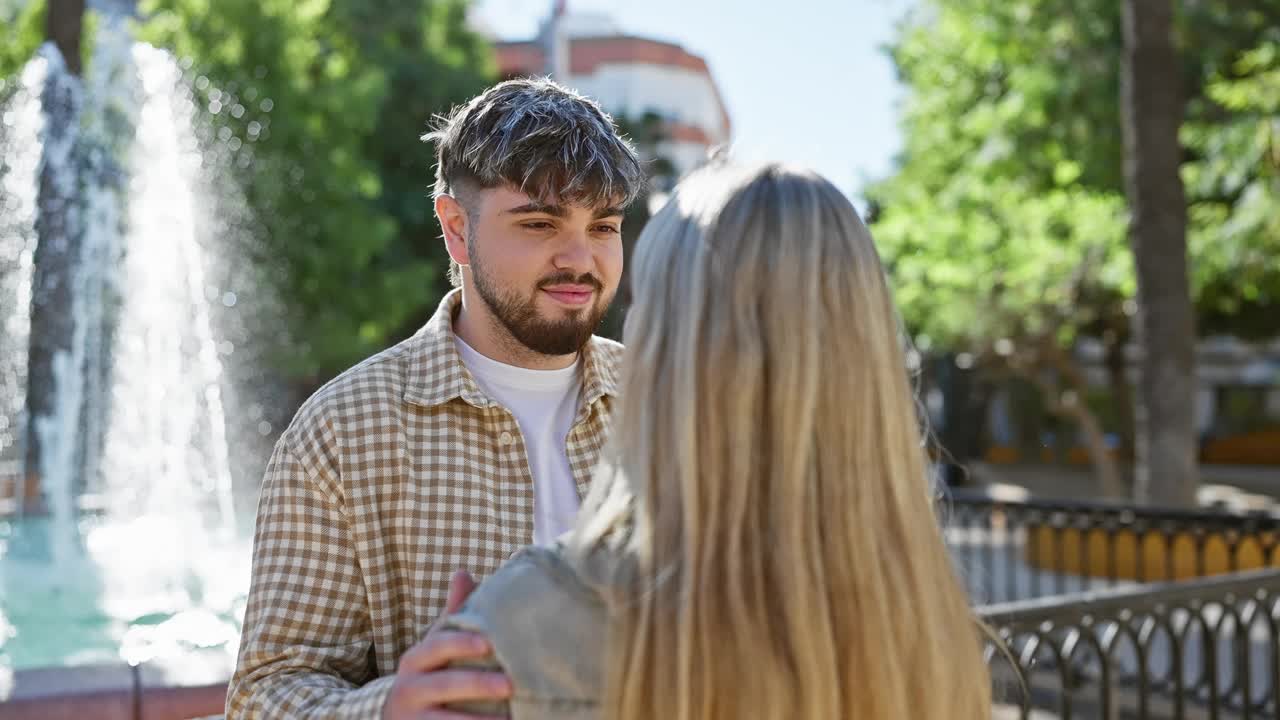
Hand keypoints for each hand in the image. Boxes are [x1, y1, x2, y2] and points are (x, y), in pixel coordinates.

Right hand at [382, 570, 512, 718]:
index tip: (488, 644)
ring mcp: (414, 717)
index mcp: (417, 659)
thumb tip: (462, 573)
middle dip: (477, 685)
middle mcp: (409, 687)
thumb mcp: (435, 646)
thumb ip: (452, 615)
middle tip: (510, 685)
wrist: (396, 717)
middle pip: (444, 684)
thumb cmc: (428, 674)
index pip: (438, 646)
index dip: (461, 643)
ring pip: (445, 719)